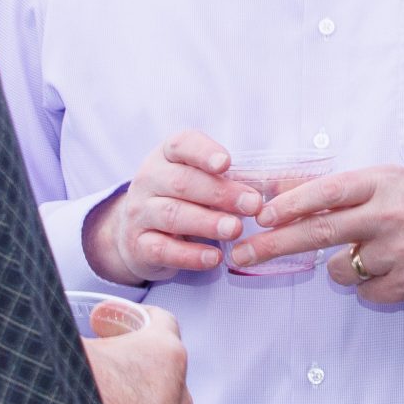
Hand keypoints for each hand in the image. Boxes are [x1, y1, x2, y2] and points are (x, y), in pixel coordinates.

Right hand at [83, 130, 260, 286]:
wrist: (136, 233)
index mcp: (165, 156)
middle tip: (252, 204)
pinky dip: (190, 255)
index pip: (181, 145)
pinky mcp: (138, 245)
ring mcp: (140, 213)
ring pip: (172, 215)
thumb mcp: (197, 179)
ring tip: (235, 229)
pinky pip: (163, 250)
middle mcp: (148, 180)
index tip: (227, 163)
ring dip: (207, 223)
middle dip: (220, 193)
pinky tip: (214, 258)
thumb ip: (225, 178)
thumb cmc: (180, 199)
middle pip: (182, 182)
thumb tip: (267, 184)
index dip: (204, 153)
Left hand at [233, 165, 403, 306]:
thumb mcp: (389, 182)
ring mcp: (401, 251)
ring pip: (339, 269)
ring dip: (343, 267)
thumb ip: (335, 188)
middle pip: (318, 231)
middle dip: (274, 244)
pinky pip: (365, 293)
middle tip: (242, 253)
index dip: (288, 205)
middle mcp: (389, 214)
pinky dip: (370, 287)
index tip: (258, 216)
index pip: (325, 191)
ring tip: (377, 255)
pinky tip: (394, 273)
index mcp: (383, 182)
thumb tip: (277, 186)